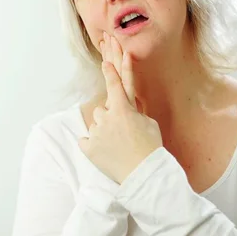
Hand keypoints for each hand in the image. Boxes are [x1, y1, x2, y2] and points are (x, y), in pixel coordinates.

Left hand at [80, 33, 162, 183]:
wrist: (144, 174)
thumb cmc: (150, 148)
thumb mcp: (149, 123)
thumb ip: (136, 110)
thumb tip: (131, 104)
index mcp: (123, 109)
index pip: (114, 85)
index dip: (110, 72)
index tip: (104, 61)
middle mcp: (107, 117)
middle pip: (102, 109)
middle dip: (110, 117)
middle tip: (123, 132)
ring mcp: (96, 132)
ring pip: (95, 124)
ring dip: (103, 131)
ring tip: (118, 145)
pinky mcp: (89, 147)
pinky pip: (85, 140)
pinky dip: (93, 145)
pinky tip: (106, 152)